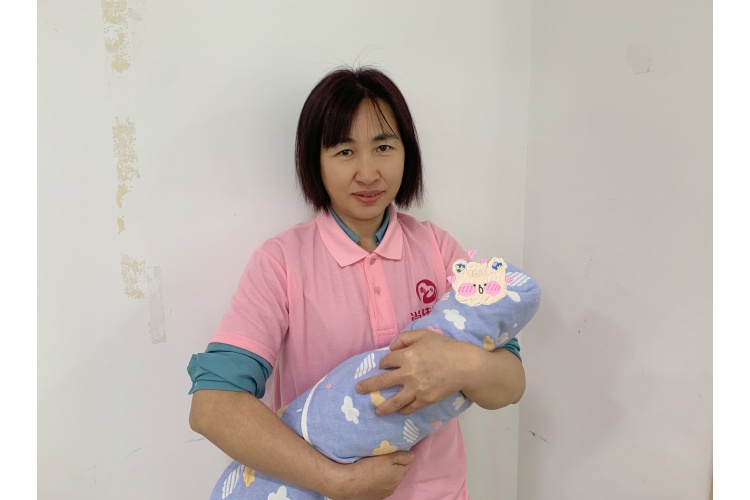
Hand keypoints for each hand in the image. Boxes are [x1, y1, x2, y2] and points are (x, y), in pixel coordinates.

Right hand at [326, 451, 413, 499]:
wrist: (350, 482)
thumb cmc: (369, 467)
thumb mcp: (387, 457)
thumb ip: (401, 456)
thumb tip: (412, 455)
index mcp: (399, 475)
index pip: (407, 463)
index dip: (401, 456)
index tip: (394, 450)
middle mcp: (395, 486)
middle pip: (398, 472)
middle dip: (395, 465)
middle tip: (385, 456)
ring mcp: (385, 492)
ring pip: (390, 480)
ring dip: (387, 473)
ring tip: (377, 466)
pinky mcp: (376, 496)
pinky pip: (381, 486)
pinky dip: (379, 480)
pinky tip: (372, 476)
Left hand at [354, 329, 478, 415]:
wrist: (465, 366)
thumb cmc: (445, 347)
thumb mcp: (424, 334)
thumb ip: (405, 338)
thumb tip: (391, 348)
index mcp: (407, 356)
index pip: (386, 362)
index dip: (384, 363)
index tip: (385, 365)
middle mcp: (408, 374)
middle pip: (382, 382)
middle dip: (368, 386)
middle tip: (359, 389)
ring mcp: (416, 389)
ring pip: (394, 401)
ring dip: (383, 407)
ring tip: (376, 411)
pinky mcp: (426, 400)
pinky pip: (410, 407)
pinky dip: (402, 410)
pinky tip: (398, 411)